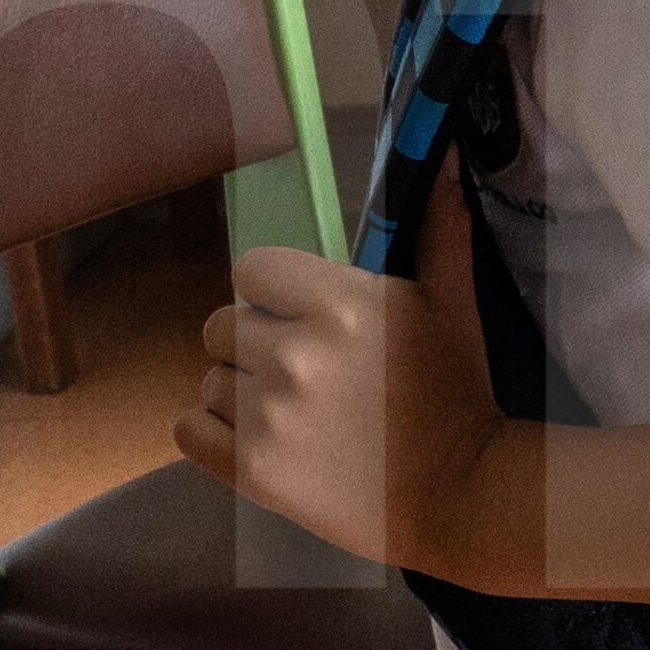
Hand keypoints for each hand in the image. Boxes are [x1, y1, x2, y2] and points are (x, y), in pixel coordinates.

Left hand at [177, 222, 499, 569]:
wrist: (462, 493)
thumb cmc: (457, 392)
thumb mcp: (454, 305)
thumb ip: (440, 230)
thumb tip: (446, 156)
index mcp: (340, 305)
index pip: (251, 270)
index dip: (275, 295)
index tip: (305, 320)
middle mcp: (295, 355)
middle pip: (222, 326)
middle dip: (254, 344)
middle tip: (302, 373)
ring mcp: (269, 416)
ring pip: (209, 380)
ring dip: (240, 392)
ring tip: (291, 414)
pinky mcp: (252, 471)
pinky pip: (187, 429)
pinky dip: (213, 433)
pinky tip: (257, 438)